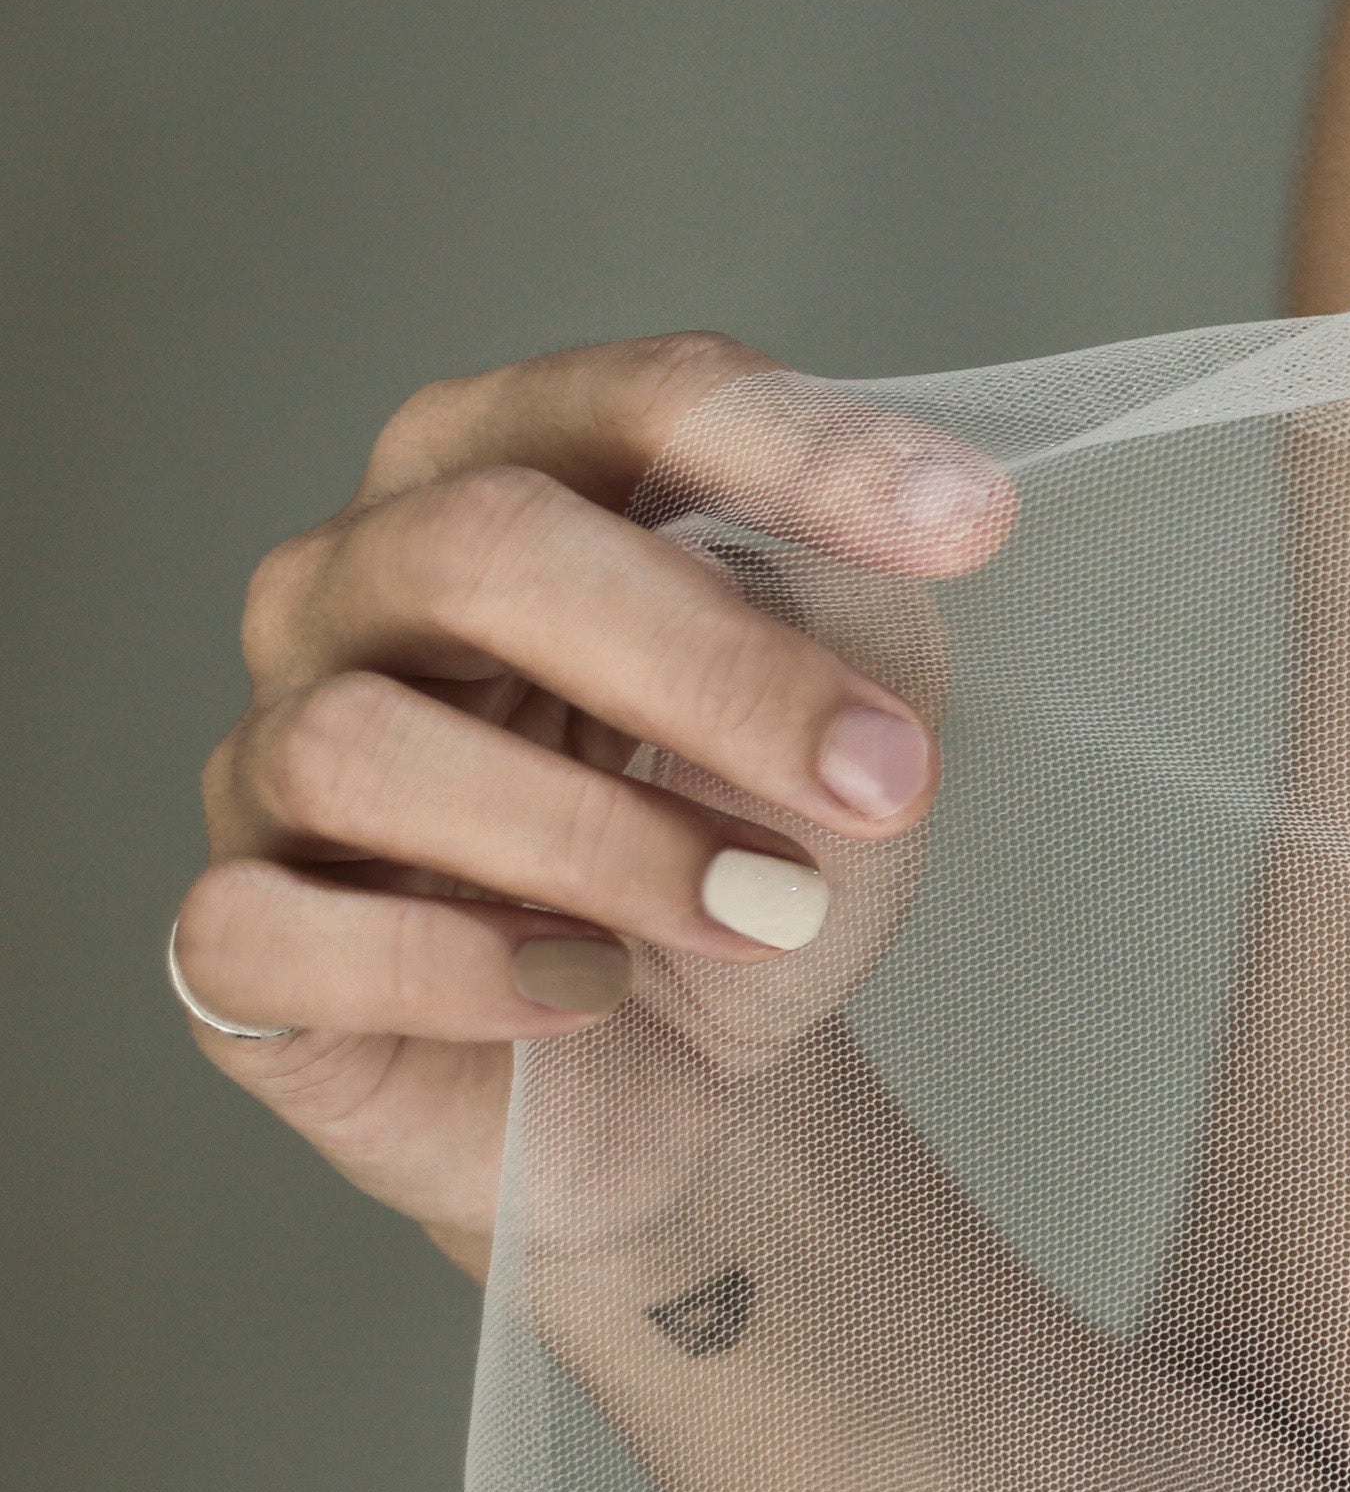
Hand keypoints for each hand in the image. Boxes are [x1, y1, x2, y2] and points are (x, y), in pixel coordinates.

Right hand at [180, 334, 1013, 1274]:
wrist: (704, 1089)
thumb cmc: (753, 861)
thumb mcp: (847, 721)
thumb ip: (855, 613)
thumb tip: (906, 529)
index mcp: (509, 478)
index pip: (632, 403)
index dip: (798, 451)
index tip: (971, 527)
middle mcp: (356, 588)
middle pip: (481, 544)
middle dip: (708, 664)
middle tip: (881, 779)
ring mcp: (270, 756)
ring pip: (364, 744)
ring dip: (601, 837)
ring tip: (761, 908)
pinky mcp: (236, 939)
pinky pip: (266, 927)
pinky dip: (453, 967)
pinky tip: (589, 988)